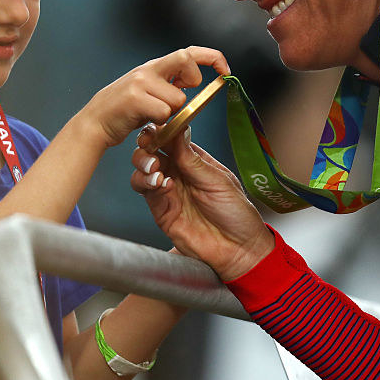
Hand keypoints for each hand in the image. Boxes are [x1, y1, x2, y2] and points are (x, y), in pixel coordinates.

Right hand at [75, 46, 229, 148]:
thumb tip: (194, 83)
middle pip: (185, 59)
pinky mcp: (134, 99)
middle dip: (192, 78)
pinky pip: (164, 112)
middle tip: (183, 93)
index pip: (189, 52)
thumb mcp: (148, 90)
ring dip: (172, 113)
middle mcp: (148, 69)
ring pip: (178, 98)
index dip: (212, 57)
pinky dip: (160, 123)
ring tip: (153, 117)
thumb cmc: (125, 111)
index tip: (225, 71)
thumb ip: (169, 84)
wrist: (94, 123)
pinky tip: (145, 122)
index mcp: (155, 67)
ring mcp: (140, 82)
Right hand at [130, 126, 274, 281]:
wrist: (237, 250)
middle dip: (147, 146)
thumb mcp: (218, 181)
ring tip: (156, 171)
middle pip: (151, 150)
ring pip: (142, 169)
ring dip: (143, 164)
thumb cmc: (236, 213)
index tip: (157, 128)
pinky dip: (146, 184)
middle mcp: (178, 172)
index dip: (162, 131)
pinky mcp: (160, 209)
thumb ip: (193, 160)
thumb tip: (178, 129)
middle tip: (151, 151)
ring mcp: (167, 190)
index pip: (172, 137)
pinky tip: (161, 186)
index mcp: (194, 160)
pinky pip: (143, 190)